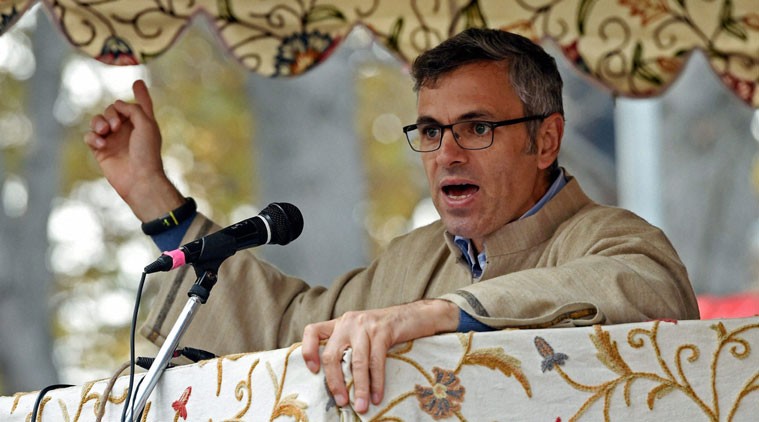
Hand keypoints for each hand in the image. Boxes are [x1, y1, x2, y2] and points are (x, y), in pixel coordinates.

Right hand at [84, 79, 184, 220]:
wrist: (139, 178)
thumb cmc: (147, 152)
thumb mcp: (146, 124)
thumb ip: (133, 108)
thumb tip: (118, 104)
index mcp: (141, 123)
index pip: (140, 106)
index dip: (140, 94)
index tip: (137, 83)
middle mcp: (127, 130)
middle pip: (112, 109)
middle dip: (111, 113)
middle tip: (116, 126)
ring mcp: (113, 140)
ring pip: (97, 121)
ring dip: (99, 122)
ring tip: (105, 132)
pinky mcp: (101, 150)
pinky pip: (89, 136)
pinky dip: (92, 137)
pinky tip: (101, 144)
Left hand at [301, 299, 458, 413]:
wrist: (415, 315)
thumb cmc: (386, 331)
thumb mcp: (361, 334)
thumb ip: (348, 347)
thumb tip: (337, 380)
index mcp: (339, 323)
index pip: (312, 331)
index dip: (308, 351)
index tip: (313, 371)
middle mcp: (348, 322)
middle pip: (331, 354)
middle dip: (334, 382)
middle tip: (341, 401)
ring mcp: (365, 325)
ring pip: (356, 361)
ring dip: (359, 388)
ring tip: (361, 406)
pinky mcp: (382, 331)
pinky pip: (376, 361)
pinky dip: (376, 382)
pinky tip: (377, 396)